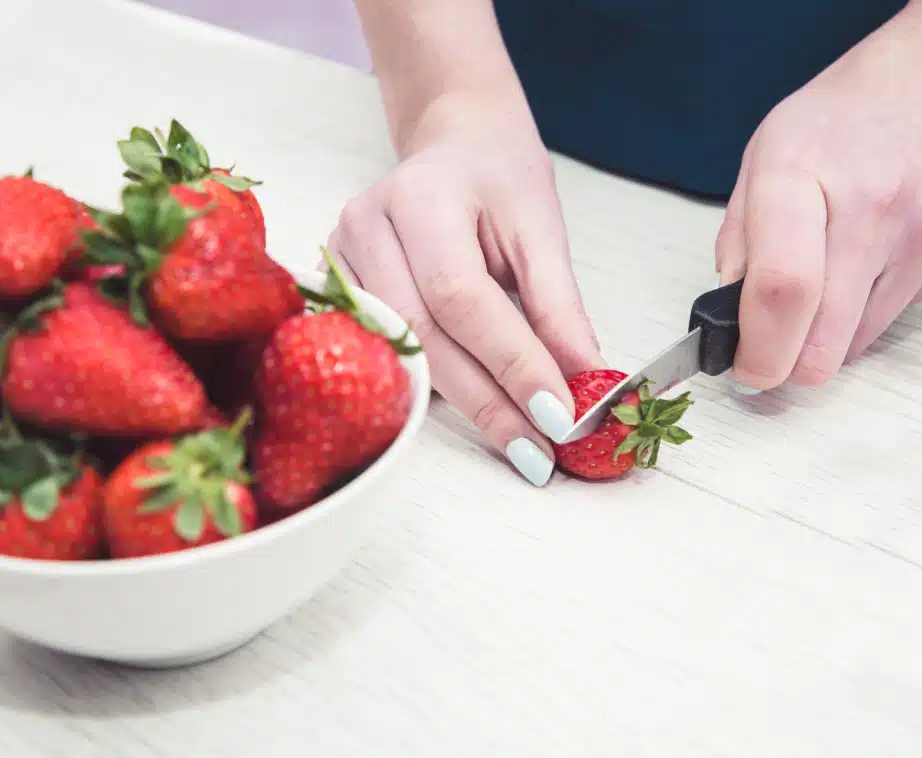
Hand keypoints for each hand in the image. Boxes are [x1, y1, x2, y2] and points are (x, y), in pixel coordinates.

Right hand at [325, 95, 603, 485]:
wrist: (454, 145)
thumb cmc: (496, 176)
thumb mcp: (541, 228)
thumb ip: (558, 306)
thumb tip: (584, 380)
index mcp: (420, 197)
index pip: (462, 298)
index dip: (509, 361)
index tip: (558, 414)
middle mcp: (366, 226)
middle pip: (423, 336)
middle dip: (488, 401)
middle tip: (539, 448)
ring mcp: (340, 259)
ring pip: (402, 353)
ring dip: (462, 403)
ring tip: (518, 440)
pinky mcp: (337, 288)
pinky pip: (385, 352)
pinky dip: (433, 387)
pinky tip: (474, 413)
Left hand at [716, 2, 921, 392]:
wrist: (919, 82)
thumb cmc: (833, 122)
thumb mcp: (759, 164)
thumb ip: (738, 245)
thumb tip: (728, 321)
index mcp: (798, 178)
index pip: (784, 289)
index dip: (760, 351)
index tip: (746, 370)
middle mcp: (870, 207)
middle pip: (826, 340)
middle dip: (788, 362)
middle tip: (768, 346)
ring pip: (859, 341)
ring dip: (828, 333)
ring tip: (823, 275)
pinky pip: (897, 315)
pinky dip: (871, 308)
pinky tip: (865, 262)